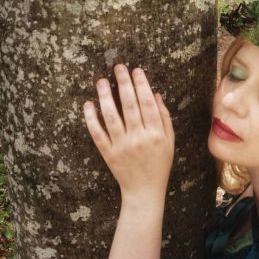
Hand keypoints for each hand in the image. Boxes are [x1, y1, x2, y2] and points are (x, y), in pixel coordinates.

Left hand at [83, 64, 174, 197]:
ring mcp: (122, 146)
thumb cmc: (159, 165)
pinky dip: (91, 119)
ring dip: (106, 97)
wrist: (144, 191)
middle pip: (130, 105)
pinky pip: (97, 134)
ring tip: (101, 81)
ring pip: (112, 117)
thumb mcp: (169, 142)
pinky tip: (88, 104)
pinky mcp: (108, 154)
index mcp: (156, 134)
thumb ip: (164, 118)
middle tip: (118, 67)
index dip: (141, 85)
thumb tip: (156, 94)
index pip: (147, 103)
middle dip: (124, 84)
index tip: (136, 70)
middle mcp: (139, 138)